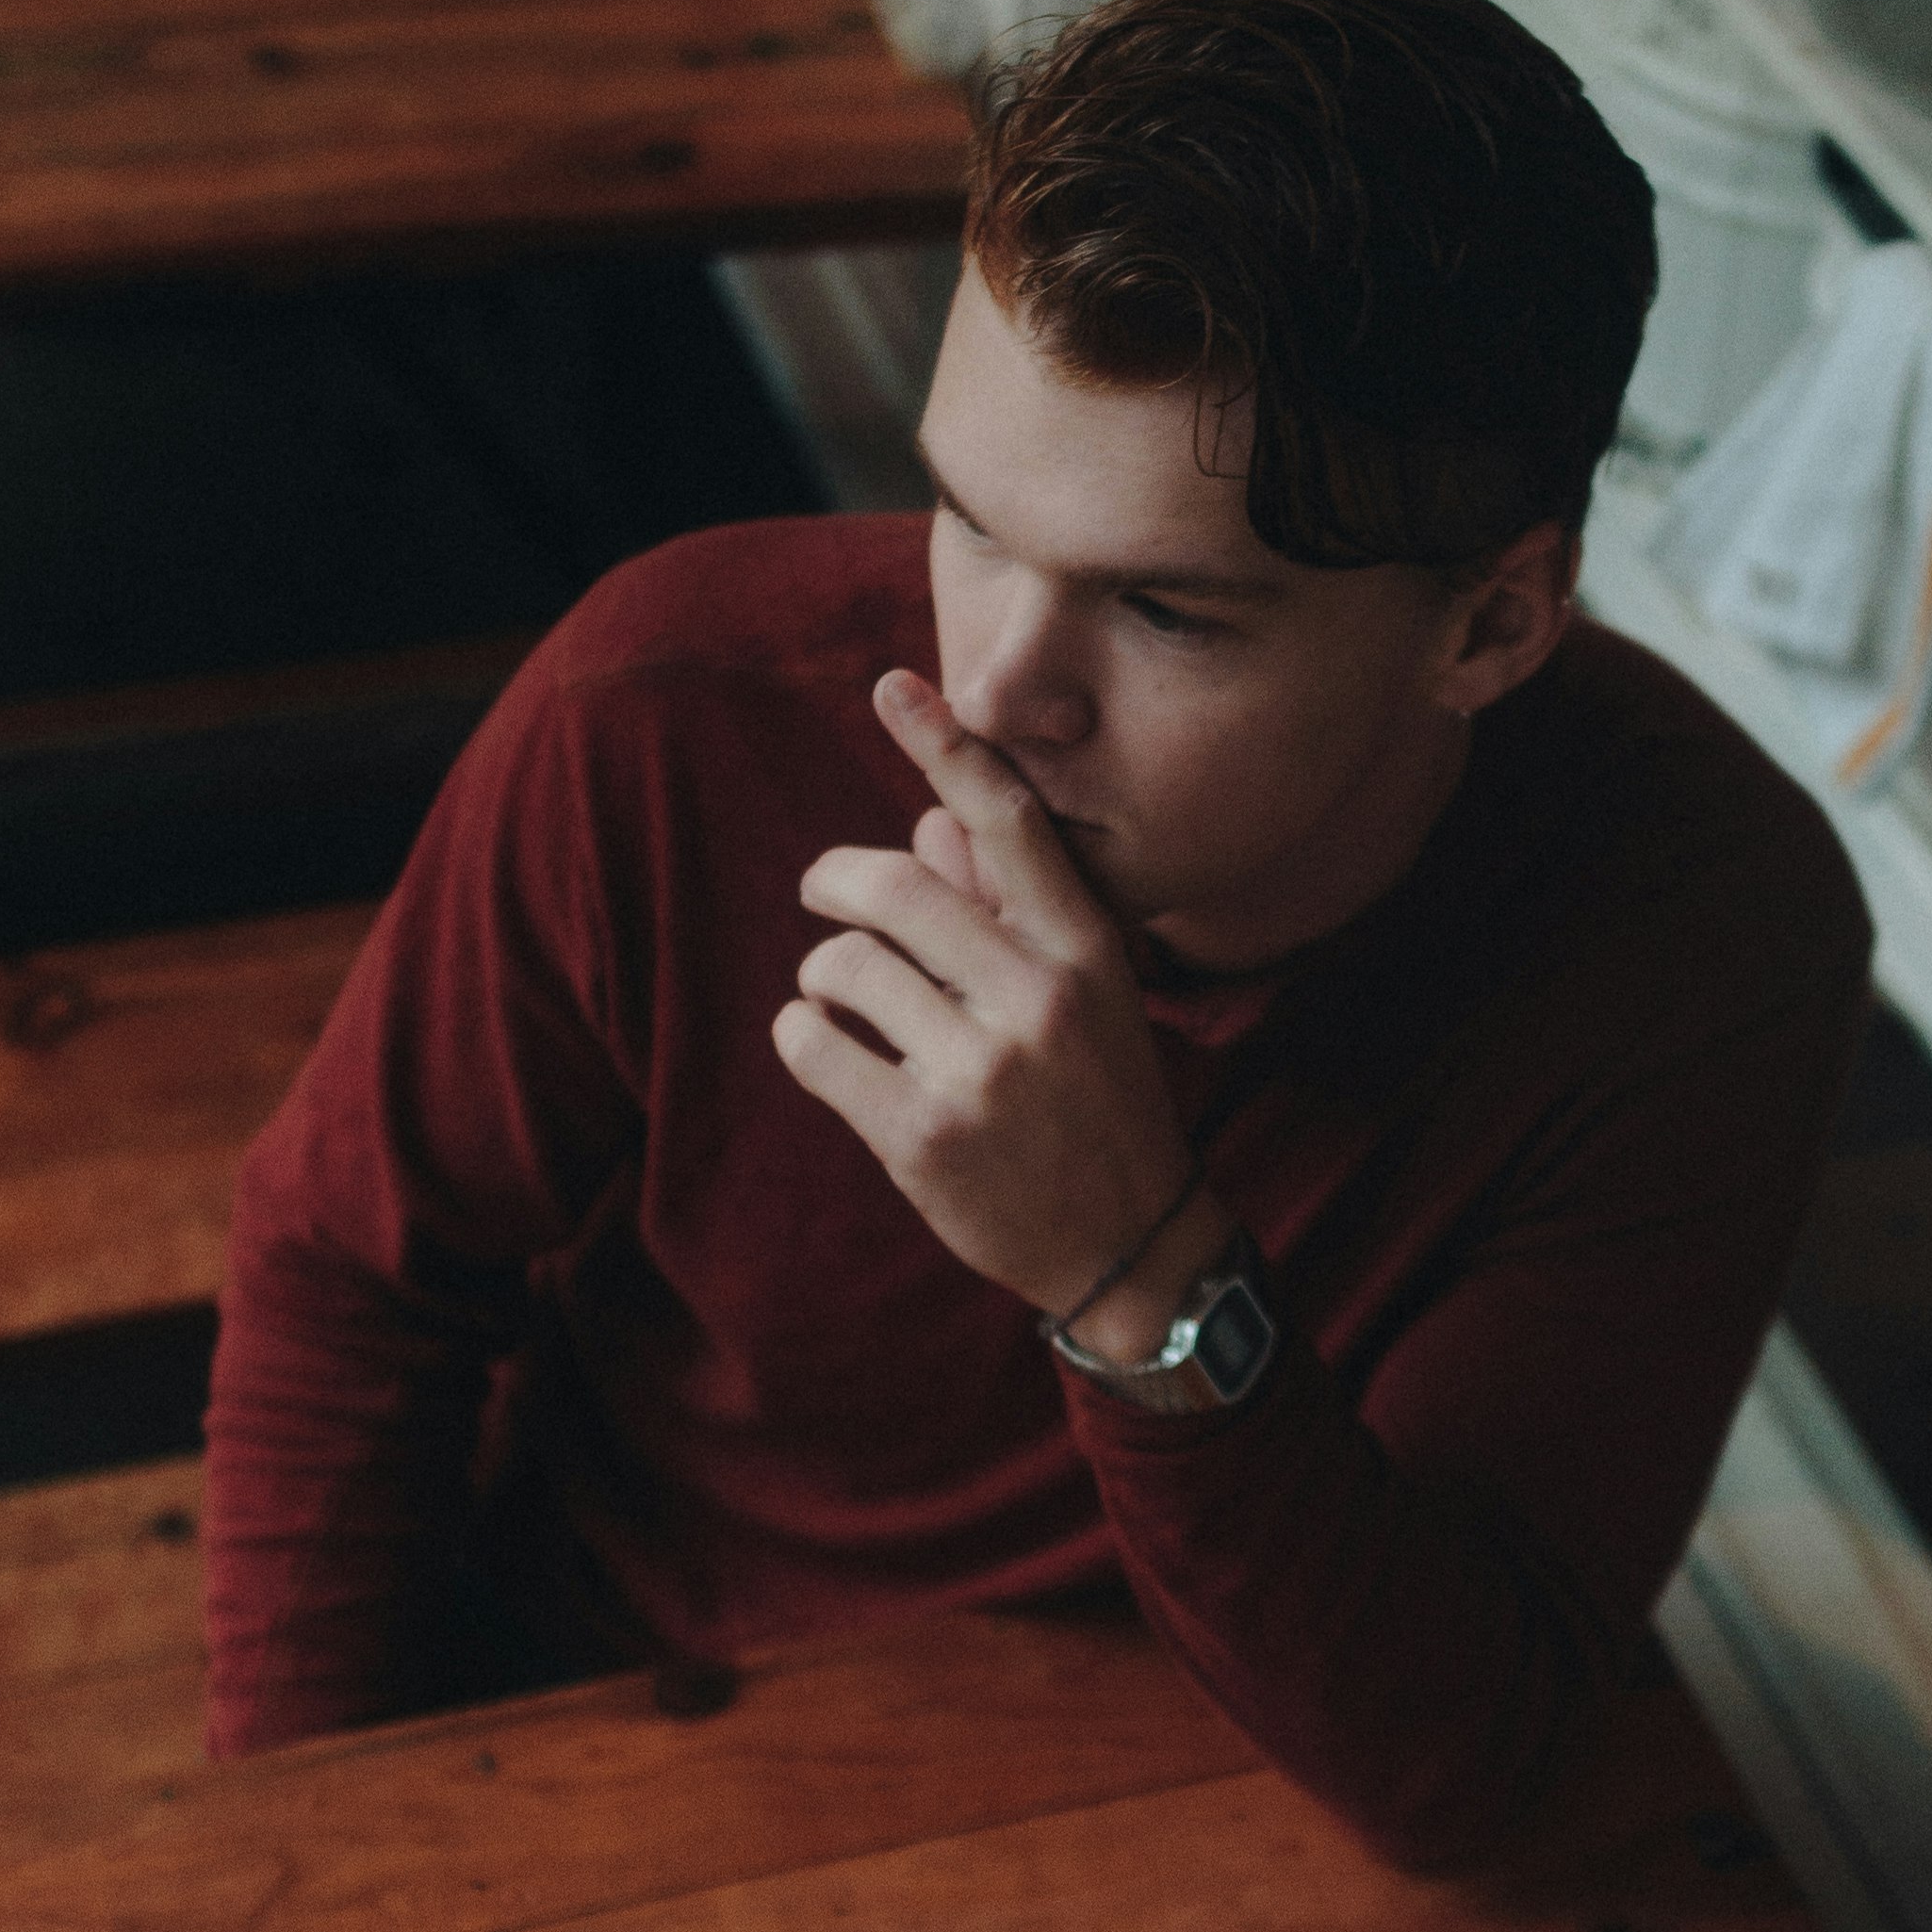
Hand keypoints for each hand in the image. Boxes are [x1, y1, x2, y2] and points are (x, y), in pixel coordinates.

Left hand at [775, 669, 1214, 1331]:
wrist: (1128, 1245)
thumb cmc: (1097, 1101)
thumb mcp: (1081, 993)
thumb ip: (1007, 908)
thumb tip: (933, 821)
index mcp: (1086, 948)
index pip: (1011, 823)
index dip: (946, 747)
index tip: (894, 686)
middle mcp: (1037, 997)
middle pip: (892, 887)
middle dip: (834, 880)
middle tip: (824, 894)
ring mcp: (981, 1071)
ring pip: (840, 967)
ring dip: (824, 976)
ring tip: (846, 1003)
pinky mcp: (922, 1136)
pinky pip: (812, 1045)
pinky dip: (803, 1036)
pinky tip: (829, 1049)